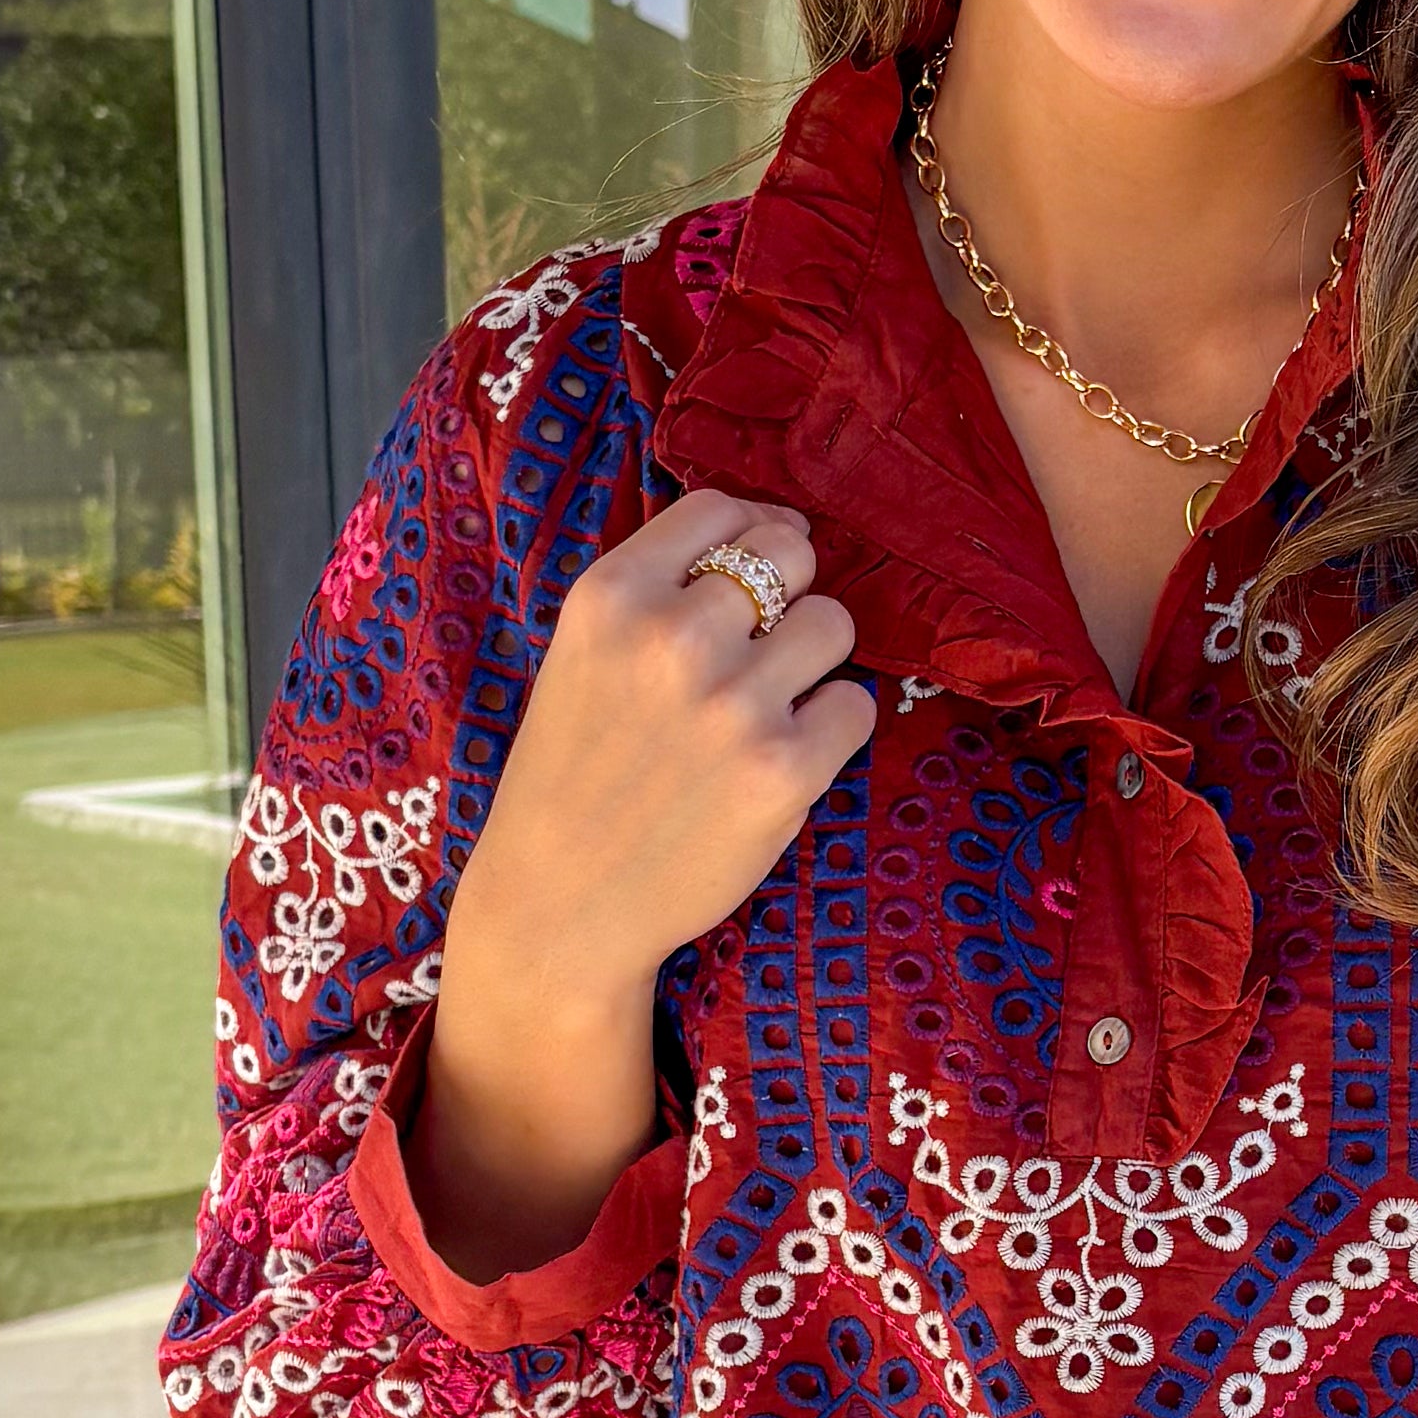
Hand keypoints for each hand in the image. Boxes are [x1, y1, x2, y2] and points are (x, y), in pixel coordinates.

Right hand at [412, 488, 871, 1278]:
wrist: (560, 907)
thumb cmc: (576, 775)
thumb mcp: (583, 653)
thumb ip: (663, 589)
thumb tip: (780, 529)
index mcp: (612, 595)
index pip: (722, 509)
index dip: (749, 539)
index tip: (748, 584)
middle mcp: (672, 636)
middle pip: (792, 555)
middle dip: (787, 597)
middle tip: (757, 655)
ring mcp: (733, 703)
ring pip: (834, 623)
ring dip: (813, 662)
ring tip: (765, 710)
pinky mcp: (784, 769)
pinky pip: (856, 704)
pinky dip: (832, 729)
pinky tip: (781, 758)